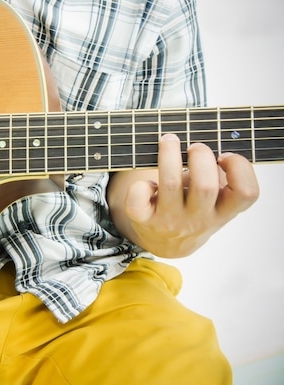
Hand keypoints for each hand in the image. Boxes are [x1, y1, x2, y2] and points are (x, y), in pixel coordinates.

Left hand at [108, 133, 258, 257]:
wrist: (165, 244)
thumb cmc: (192, 211)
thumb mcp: (214, 203)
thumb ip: (218, 180)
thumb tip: (206, 147)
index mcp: (222, 213)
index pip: (246, 193)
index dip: (240, 168)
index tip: (224, 156)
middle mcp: (198, 220)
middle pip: (205, 186)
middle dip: (200, 157)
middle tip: (194, 147)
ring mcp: (169, 221)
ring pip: (170, 183)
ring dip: (169, 155)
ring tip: (169, 141)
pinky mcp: (143, 219)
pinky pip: (139, 196)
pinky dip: (140, 183)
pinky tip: (147, 182)